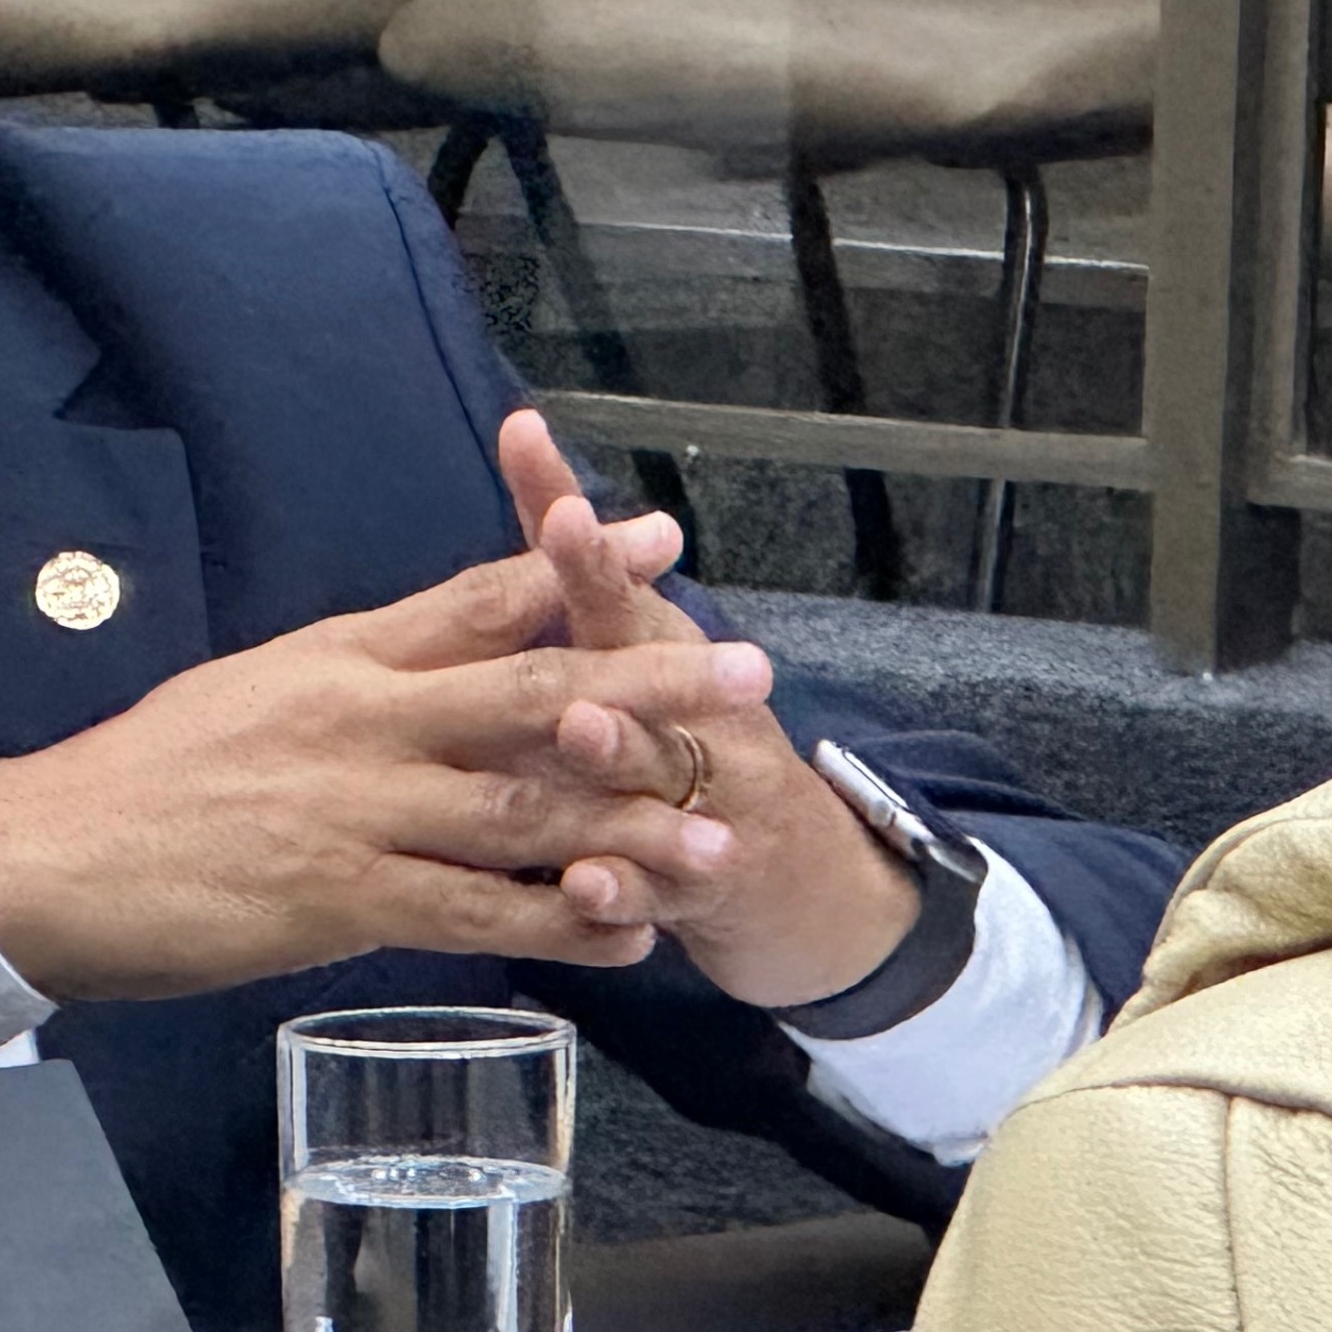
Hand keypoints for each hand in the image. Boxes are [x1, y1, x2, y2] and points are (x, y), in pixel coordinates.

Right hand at [0, 539, 772, 1002]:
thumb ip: (346, 681)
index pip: (477, 597)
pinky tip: (628, 937)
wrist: (54, 852)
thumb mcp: (249, 689)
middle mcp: (361, 720)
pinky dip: (560, 926)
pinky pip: (477, 914)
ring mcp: (357, 810)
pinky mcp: (343, 900)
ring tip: (722, 834)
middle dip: (651, 683)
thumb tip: (422, 666)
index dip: (575, 568)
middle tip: (750, 672)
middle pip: (530, 693)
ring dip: (633, 824)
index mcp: (339, 657)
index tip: (661, 541)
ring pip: (523, 812)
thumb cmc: (145, 775)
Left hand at [495, 412, 923, 1008]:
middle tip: (565, 570)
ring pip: (652, 776)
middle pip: (644, 665)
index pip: (614, 582)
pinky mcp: (699, 889)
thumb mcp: (639, 653)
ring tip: (576, 730)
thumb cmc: (691, 741)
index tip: (550, 485)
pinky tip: (588, 885)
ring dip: (614, 753)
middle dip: (605, 620)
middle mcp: (689, 714)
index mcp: (657, 652)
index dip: (583, 540)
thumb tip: (523, 442)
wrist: (808, 882)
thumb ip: (574, 567)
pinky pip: (658, 889)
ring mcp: (699, 802)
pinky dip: (623, 889)